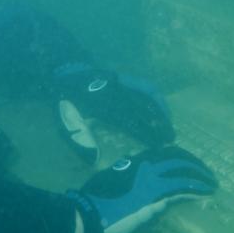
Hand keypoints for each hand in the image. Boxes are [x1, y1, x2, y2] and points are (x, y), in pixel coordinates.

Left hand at [53, 63, 174, 163]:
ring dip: (160, 112)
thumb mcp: (66, 123)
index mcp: (101, 104)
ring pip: (147, 97)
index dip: (146, 133)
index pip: (130, 121)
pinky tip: (162, 108)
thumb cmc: (65, 102)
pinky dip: (155, 97)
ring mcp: (121, 82)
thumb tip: (96, 159)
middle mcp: (116, 92)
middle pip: (143, 109)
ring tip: (169, 128)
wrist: (63, 72)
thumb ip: (80, 141)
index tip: (158, 145)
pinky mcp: (123, 77)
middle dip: (158, 125)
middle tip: (170, 140)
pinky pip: (144, 86)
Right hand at [68, 146, 216, 232]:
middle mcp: (145, 166)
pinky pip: (180, 191)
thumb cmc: (95, 198)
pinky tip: (204, 193)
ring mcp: (150, 181)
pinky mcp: (154, 199)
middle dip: (195, 165)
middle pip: (178, 159)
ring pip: (183, 173)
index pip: (165, 152)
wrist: (88, 213)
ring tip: (212, 184)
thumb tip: (136, 173)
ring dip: (200, 178)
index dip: (181, 156)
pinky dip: (195, 190)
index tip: (190, 163)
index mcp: (135, 161)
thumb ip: (126, 175)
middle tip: (207, 173)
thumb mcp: (111, 179)